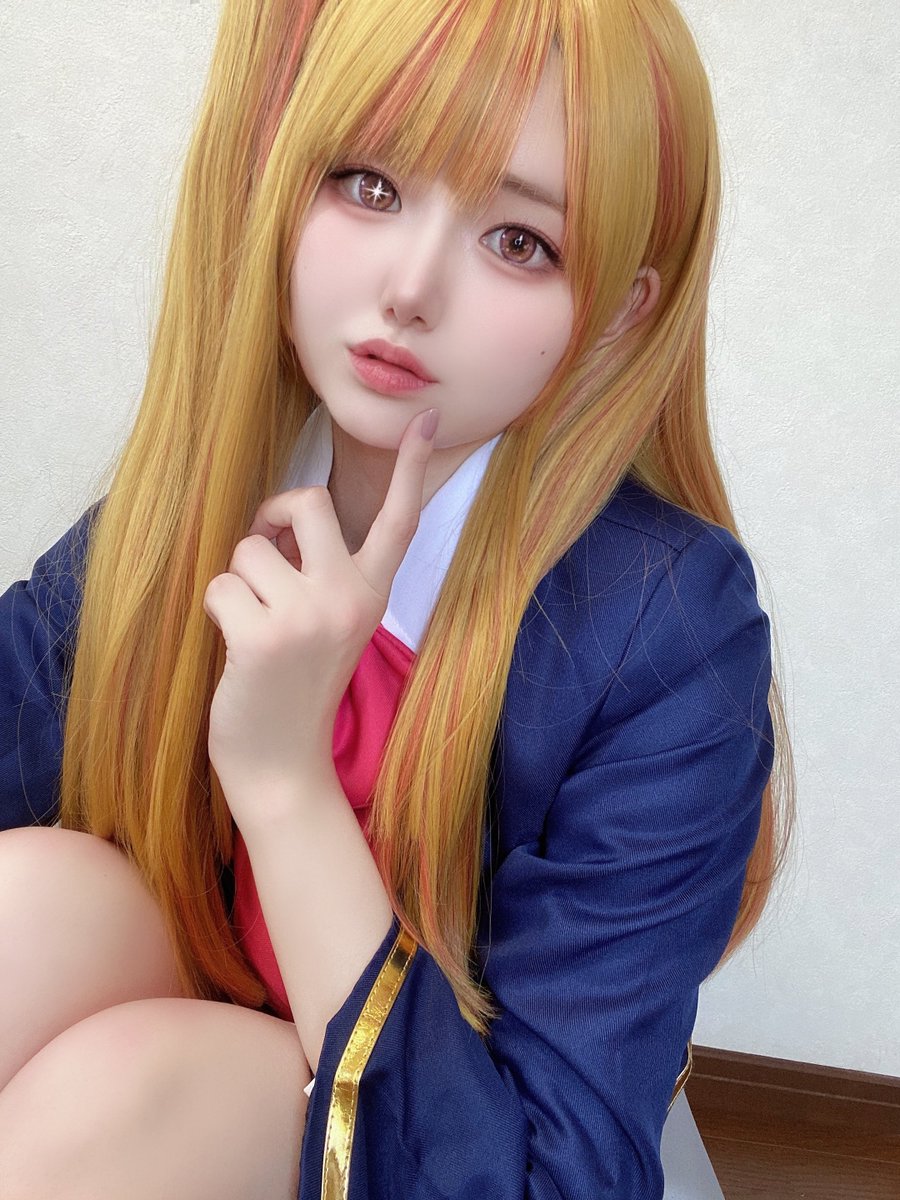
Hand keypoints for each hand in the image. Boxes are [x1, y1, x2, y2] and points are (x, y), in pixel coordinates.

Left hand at [202, 407, 438, 830]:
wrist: (283, 766)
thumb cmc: (295, 688)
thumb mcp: (329, 626)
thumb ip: (318, 573)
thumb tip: (274, 522)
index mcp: (371, 593)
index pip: (399, 521)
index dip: (410, 468)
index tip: (427, 420)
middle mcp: (351, 596)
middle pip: (305, 500)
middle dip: (269, 519)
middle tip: (263, 555)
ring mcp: (311, 615)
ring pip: (248, 547)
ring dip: (236, 581)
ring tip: (250, 628)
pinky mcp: (267, 635)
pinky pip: (220, 584)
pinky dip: (216, 611)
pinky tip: (235, 650)